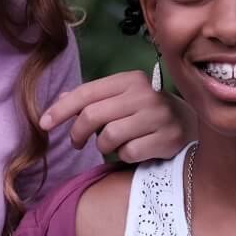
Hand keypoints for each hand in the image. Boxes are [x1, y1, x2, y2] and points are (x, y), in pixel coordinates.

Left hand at [40, 71, 195, 162]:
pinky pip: (128, 153)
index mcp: (130, 80)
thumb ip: (92, 99)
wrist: (192, 125)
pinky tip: (135, 150)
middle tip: (76, 142)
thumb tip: (59, 100)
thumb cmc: (147, 112)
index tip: (43, 124)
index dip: (61, 110)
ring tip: (113, 144)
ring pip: (109, 137)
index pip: (86, 93)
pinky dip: (125, 156)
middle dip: (77, 133)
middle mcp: (144, 94)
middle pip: (92, 116)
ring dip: (103, 146)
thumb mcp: (122, 99)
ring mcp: (158, 116)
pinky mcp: (167, 139)